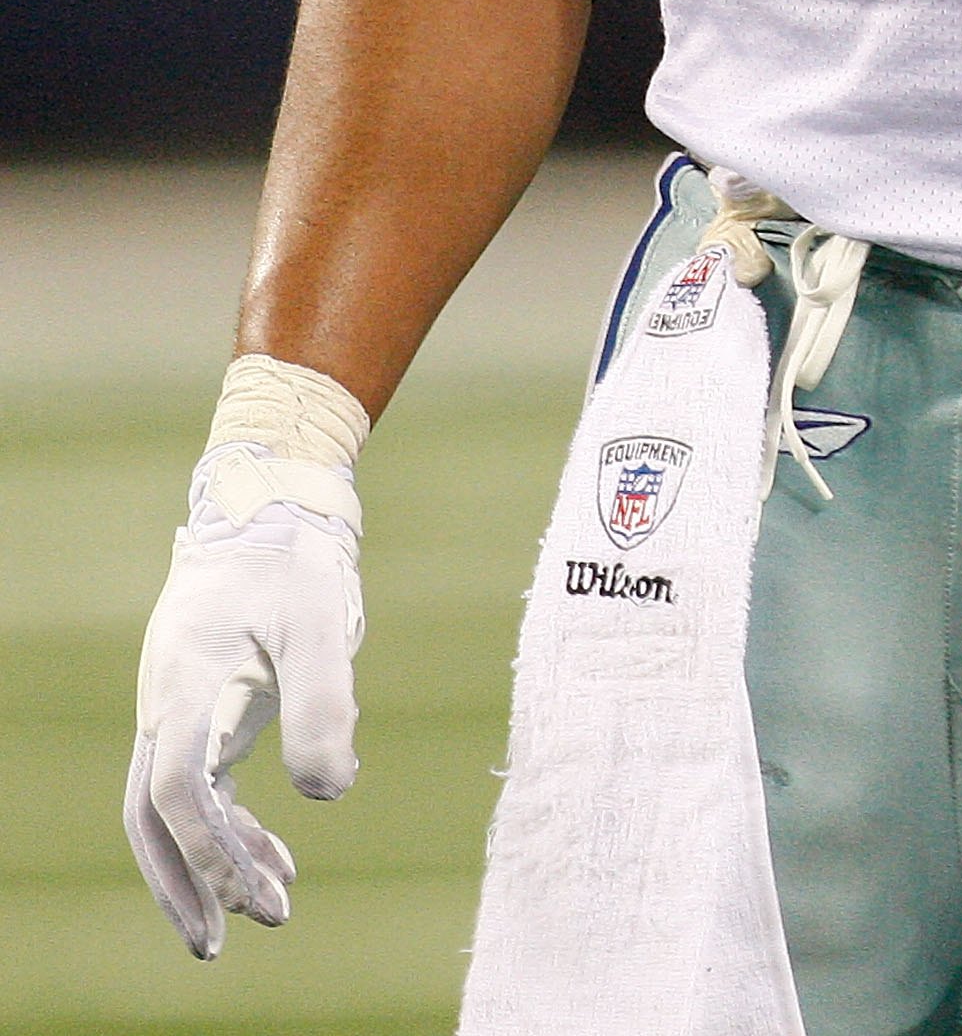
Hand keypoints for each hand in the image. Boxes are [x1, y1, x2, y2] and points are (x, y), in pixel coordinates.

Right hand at [125, 446, 363, 957]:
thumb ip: (324, 702)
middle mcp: (170, 700)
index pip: (179, 786)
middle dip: (184, 882)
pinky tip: (282, 853)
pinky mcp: (207, 704)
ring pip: (178, 805)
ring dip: (216, 861)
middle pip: (153, 814)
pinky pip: (205, 783)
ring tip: (275, 909)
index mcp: (188, 679)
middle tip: (222, 944)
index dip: (211, 849)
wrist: (277, 496)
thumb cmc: (296, 554)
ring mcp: (183, 704)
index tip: (253, 897)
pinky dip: (235, 825)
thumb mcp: (319, 617)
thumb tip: (330, 795)